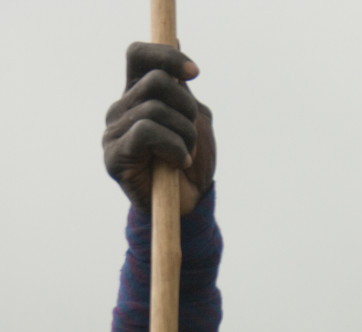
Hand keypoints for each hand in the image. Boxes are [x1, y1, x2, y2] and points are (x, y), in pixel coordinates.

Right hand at [103, 42, 214, 213]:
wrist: (192, 204)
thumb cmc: (193, 163)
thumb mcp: (196, 121)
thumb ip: (185, 91)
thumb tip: (176, 45)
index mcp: (139, 95)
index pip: (140, 56)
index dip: (166, 56)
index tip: (195, 73)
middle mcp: (122, 108)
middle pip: (156, 81)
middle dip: (187, 108)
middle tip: (193, 135)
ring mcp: (114, 131)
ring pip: (155, 109)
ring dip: (185, 134)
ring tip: (187, 155)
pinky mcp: (113, 155)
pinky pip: (146, 131)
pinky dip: (174, 147)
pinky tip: (178, 163)